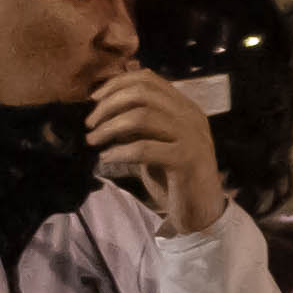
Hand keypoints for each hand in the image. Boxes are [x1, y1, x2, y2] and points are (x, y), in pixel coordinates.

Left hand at [89, 68, 227, 238]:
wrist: (202, 213)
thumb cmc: (174, 178)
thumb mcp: (155, 142)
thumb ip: (140, 121)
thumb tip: (105, 99)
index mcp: (186, 108)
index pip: (148, 78)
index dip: (115, 84)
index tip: (93, 100)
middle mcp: (191, 117)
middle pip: (142, 93)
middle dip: (108, 105)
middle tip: (90, 124)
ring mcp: (192, 137)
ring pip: (141, 117)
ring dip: (109, 127)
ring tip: (93, 141)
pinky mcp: (186, 160)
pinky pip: (144, 148)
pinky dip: (119, 151)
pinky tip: (106, 159)